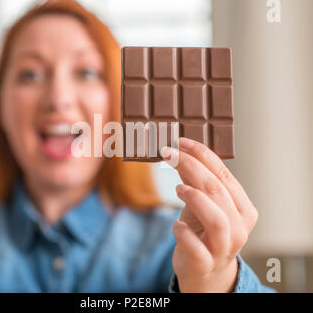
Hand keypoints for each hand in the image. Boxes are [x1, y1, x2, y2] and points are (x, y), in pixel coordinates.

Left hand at [162, 138, 257, 292]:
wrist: (205, 270)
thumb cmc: (204, 231)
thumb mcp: (200, 203)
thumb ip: (194, 180)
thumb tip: (179, 152)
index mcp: (243, 208)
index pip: (224, 174)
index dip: (202, 155)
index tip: (181, 142)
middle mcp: (239, 227)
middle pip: (217, 190)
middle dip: (191, 167)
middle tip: (168, 154)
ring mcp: (224, 247)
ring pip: (216, 218)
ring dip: (194, 197)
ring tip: (178, 188)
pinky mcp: (205, 263)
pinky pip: (196, 248)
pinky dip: (183, 232)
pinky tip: (176, 224)